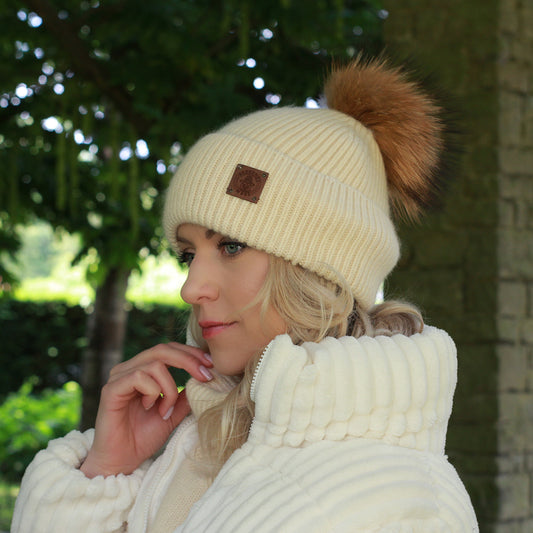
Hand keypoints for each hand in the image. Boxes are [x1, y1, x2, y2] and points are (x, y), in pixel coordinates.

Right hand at [80, 342, 212, 477]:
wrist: (121, 462)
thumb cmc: (143, 438)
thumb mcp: (173, 413)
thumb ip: (185, 395)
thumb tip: (204, 378)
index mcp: (142, 370)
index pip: (168, 350)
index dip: (190, 353)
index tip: (210, 364)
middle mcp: (128, 369)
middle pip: (162, 350)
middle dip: (188, 360)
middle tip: (205, 375)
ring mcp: (118, 377)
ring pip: (155, 364)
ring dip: (169, 387)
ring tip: (167, 410)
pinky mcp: (111, 389)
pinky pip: (139, 377)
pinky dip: (153, 392)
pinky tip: (151, 408)